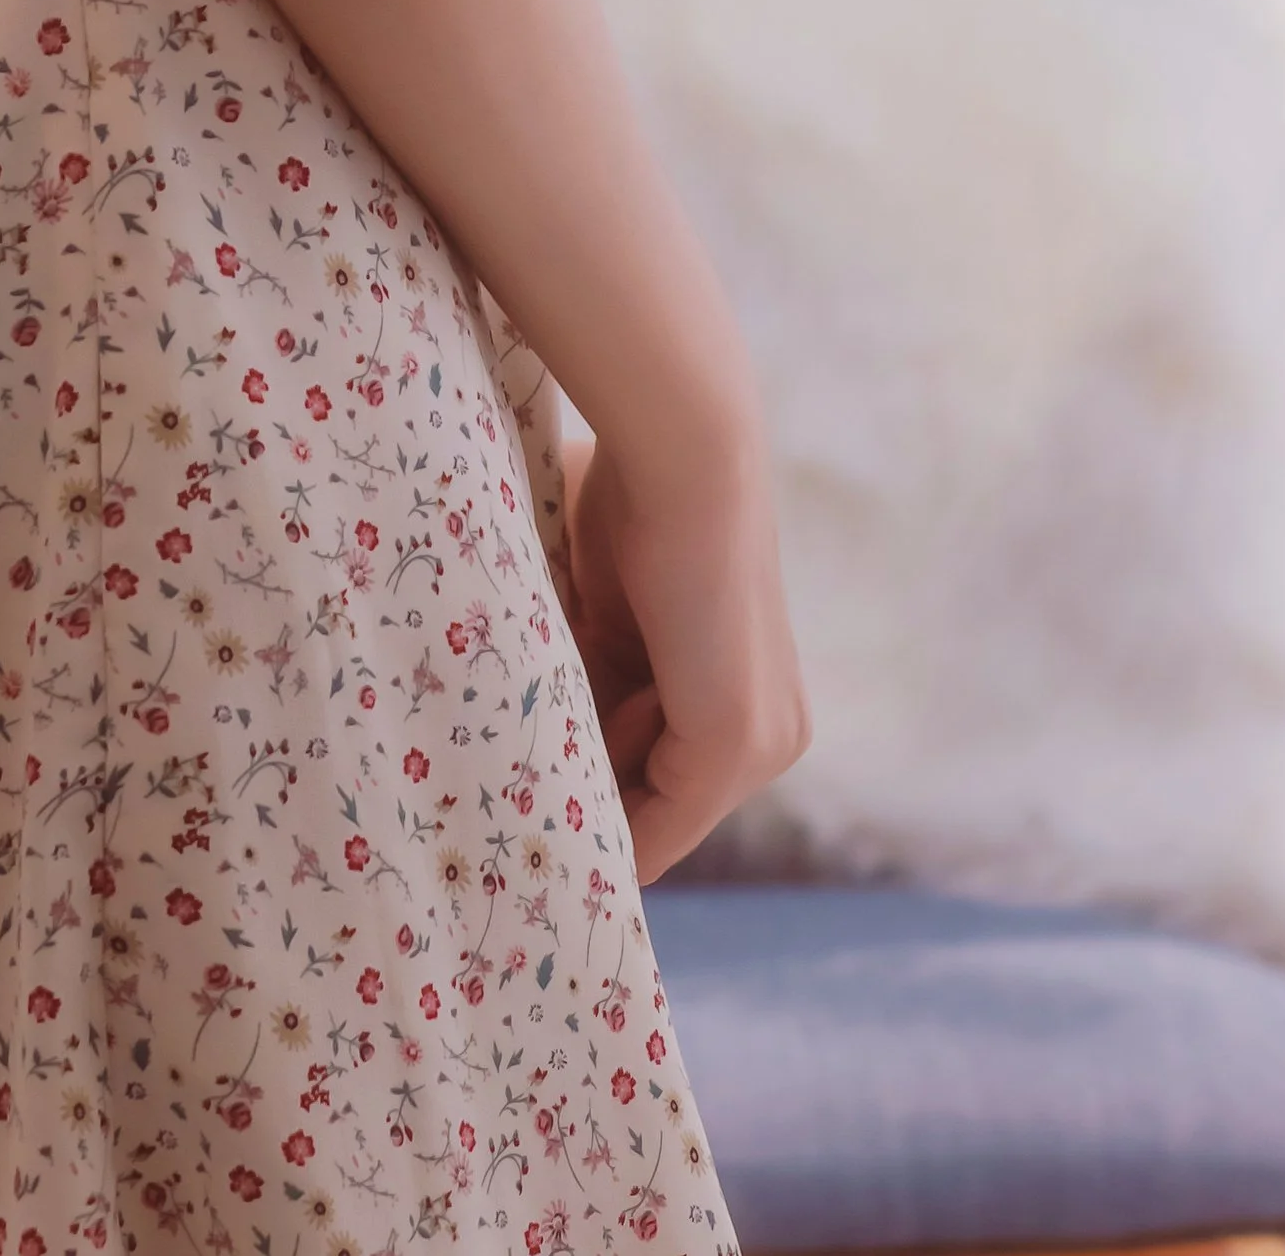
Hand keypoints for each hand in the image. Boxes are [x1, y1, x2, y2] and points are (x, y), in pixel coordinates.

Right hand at [556, 426, 808, 883]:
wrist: (680, 455)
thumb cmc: (633, 503)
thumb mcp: (606, 620)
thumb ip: (590, 682)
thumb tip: (538, 739)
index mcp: (746, 697)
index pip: (661, 783)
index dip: (590, 785)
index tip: (522, 788)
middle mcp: (771, 732)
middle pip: (656, 807)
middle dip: (586, 798)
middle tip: (513, 785)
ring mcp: (761, 744)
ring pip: (650, 819)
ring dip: (584, 798)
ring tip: (525, 766)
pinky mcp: (733, 742)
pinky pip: (657, 827)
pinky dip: (599, 827)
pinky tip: (542, 804)